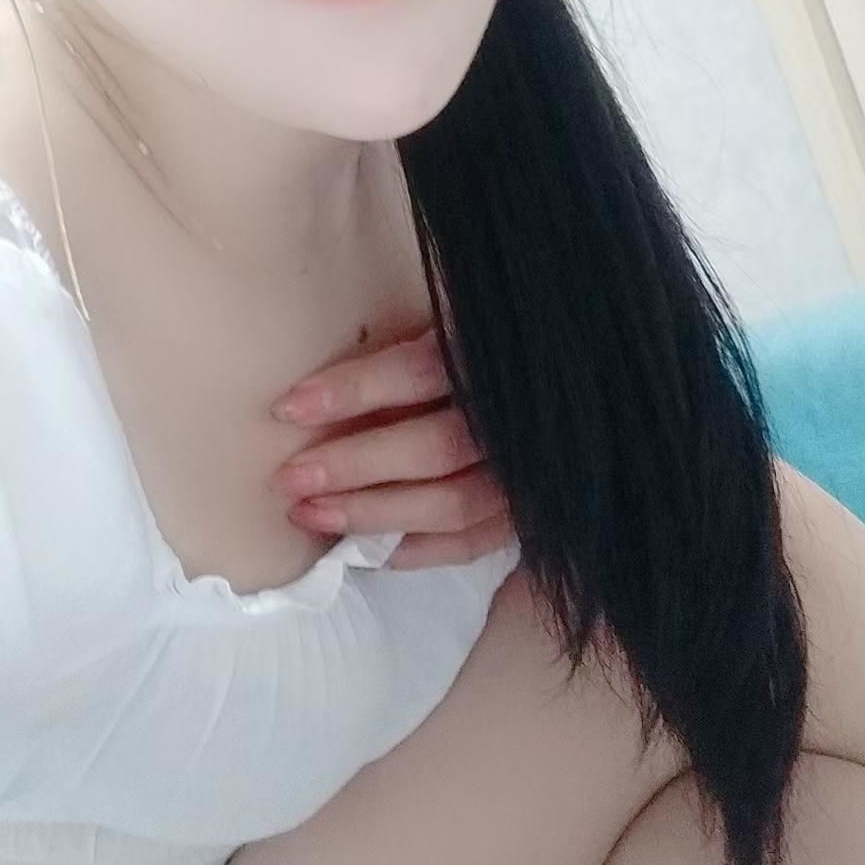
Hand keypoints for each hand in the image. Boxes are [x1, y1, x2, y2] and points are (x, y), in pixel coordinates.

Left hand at [269, 328, 515, 570]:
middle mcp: (516, 417)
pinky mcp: (529, 512)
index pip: (420, 371)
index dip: (355, 390)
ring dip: (373, 513)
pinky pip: (473, 542)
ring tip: (309, 513)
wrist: (574, 376)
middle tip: (290, 478)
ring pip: (452, 504)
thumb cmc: (487, 341)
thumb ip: (410, 330)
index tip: (290, 407)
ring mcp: (529, 471)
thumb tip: (327, 363)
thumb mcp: (454, 314)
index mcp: (495, 352)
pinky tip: (367, 550)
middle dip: (355, 466)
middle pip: (435, 448)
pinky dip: (417, 550)